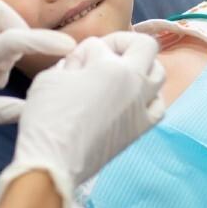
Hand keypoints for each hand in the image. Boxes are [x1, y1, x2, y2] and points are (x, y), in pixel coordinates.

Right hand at [0, 31, 166, 207]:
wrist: (54, 163)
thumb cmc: (47, 117)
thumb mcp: (51, 76)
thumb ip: (72, 61)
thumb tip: (83, 61)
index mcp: (111, 67)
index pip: (101, 44)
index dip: (85, 49)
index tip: (75, 62)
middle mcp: (134, 83)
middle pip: (146, 47)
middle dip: (125, 45)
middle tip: (106, 55)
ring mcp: (141, 108)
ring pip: (159, 75)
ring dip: (142, 68)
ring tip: (121, 76)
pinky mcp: (140, 130)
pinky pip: (158, 107)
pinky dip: (149, 98)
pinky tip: (132, 100)